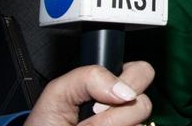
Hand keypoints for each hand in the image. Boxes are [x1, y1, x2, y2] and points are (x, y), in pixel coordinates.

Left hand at [24, 62, 153, 125]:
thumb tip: (125, 91)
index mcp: (111, 84)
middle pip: (145, 100)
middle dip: (116, 111)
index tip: (98, 101)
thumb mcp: (58, 92)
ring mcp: (127, 124)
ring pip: (140, 122)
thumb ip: (89, 76)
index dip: (127, 82)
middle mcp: (123, 105)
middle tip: (92, 115)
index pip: (141, 71)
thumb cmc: (46, 124)